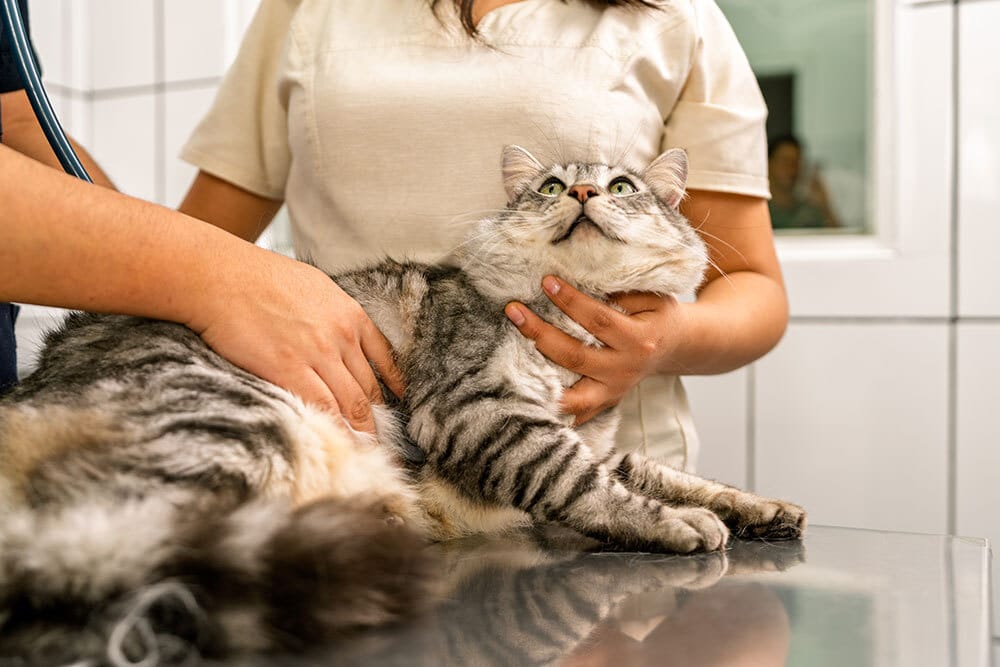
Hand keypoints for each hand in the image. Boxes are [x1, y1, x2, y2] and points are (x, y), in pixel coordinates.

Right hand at [189, 254, 404, 433]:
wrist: (220, 276)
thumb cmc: (258, 278)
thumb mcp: (315, 286)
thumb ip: (335, 313)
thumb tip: (343, 335)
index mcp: (350, 314)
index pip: (385, 359)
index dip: (392, 387)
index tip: (397, 405)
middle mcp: (341, 335)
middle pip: (369, 387)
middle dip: (378, 418)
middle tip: (382, 440)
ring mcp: (317, 354)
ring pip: (351, 402)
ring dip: (360, 430)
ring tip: (365, 450)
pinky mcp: (289, 370)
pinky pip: (322, 407)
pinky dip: (334, 429)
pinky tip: (340, 443)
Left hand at [505, 276, 685, 424]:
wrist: (675, 346)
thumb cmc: (657, 314)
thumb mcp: (651, 296)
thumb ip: (621, 290)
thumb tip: (581, 277)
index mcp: (639, 340)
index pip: (598, 320)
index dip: (570, 301)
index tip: (546, 281)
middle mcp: (625, 370)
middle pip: (575, 356)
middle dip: (540, 333)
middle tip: (514, 310)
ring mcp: (613, 392)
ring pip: (570, 394)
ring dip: (537, 375)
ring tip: (509, 352)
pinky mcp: (605, 404)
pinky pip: (574, 413)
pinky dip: (552, 408)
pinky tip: (524, 397)